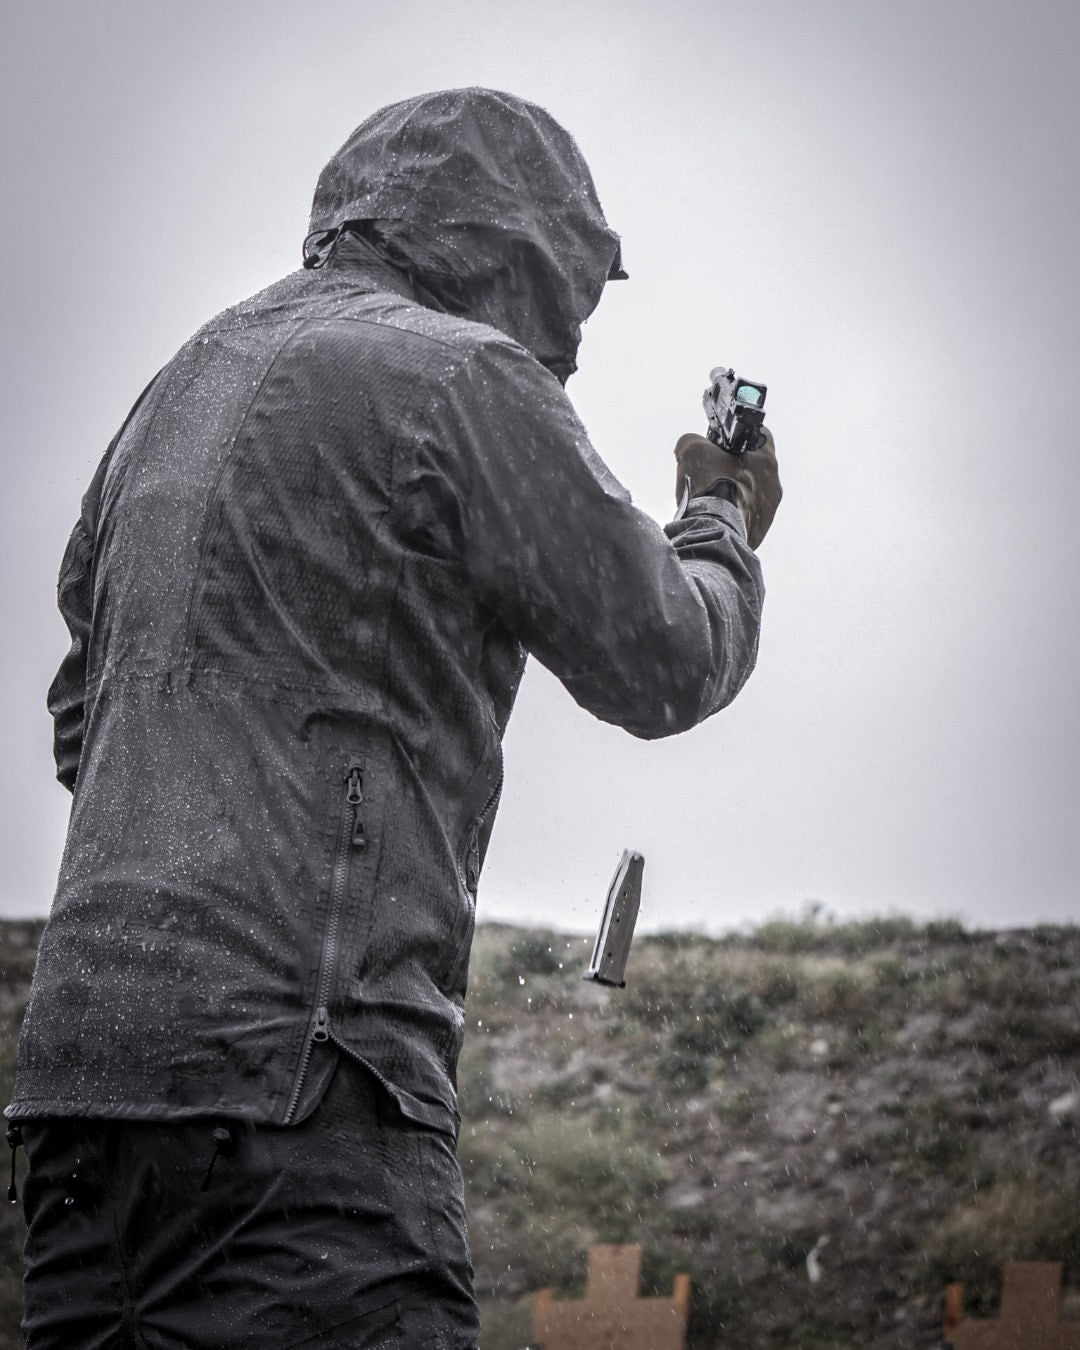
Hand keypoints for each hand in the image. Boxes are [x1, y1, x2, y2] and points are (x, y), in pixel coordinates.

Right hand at [674, 427, 781, 548]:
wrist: (711, 529)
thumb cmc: (710, 489)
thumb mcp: (692, 449)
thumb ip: (692, 440)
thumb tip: (689, 445)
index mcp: (765, 459)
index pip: (760, 437)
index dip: (739, 439)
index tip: (725, 445)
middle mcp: (773, 485)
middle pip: (753, 470)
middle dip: (732, 470)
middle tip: (711, 474)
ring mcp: (767, 512)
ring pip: (749, 496)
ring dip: (733, 495)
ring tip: (709, 499)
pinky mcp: (757, 532)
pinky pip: (744, 518)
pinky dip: (731, 516)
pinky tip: (713, 515)